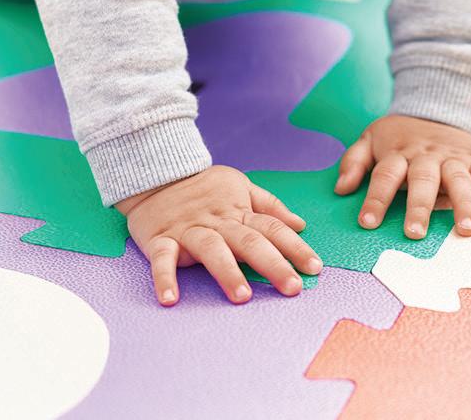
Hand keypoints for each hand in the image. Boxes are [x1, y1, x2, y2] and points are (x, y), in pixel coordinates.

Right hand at [115, 165, 322, 305]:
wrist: (156, 172)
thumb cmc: (202, 185)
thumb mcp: (240, 185)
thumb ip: (269, 205)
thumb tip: (300, 224)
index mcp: (239, 211)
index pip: (273, 228)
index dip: (295, 247)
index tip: (315, 268)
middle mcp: (218, 222)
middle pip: (249, 242)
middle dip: (273, 264)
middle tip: (293, 287)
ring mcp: (189, 230)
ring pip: (212, 250)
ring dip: (227, 272)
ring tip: (242, 296)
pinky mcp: (160, 239)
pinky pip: (162, 259)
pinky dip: (164, 278)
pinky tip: (170, 299)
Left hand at [333, 114, 470, 239]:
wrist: (433, 104)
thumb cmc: (399, 134)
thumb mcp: (370, 138)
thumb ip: (354, 162)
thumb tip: (341, 189)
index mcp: (399, 153)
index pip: (384, 176)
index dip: (375, 198)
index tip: (366, 222)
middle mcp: (426, 156)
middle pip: (423, 180)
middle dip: (420, 206)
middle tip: (415, 233)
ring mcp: (452, 157)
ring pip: (459, 180)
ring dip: (464, 204)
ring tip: (468, 230)